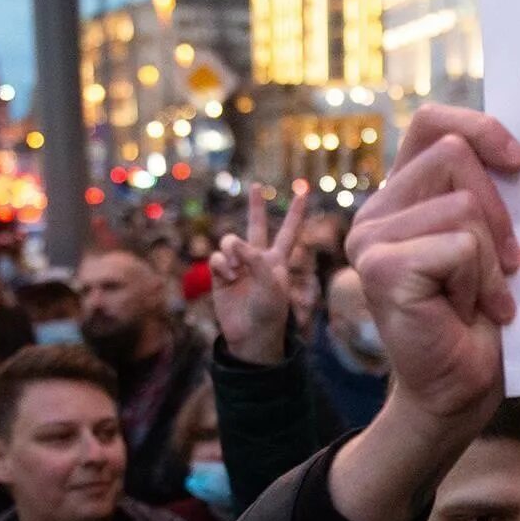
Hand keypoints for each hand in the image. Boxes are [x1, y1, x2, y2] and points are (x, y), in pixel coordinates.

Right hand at [210, 186, 309, 365]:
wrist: (250, 334)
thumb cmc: (268, 310)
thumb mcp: (270, 283)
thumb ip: (255, 258)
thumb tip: (232, 242)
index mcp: (277, 260)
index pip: (289, 231)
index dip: (295, 212)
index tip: (303, 192)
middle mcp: (257, 258)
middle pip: (256, 225)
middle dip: (256, 206)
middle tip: (257, 186)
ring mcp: (238, 265)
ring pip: (230, 241)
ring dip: (232, 251)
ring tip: (236, 269)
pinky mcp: (219, 274)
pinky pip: (217, 257)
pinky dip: (221, 266)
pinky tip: (226, 278)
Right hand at [344, 106, 519, 430]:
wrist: (461, 391)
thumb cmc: (483, 320)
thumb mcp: (492, 242)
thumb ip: (488, 195)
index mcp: (401, 197)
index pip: (431, 123)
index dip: (479, 127)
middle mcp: (376, 211)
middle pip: (453, 155)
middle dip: (499, 209)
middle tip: (508, 265)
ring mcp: (370, 239)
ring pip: (463, 205)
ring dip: (490, 259)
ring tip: (479, 297)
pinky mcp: (382, 267)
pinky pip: (460, 246)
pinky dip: (481, 282)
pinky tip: (469, 313)